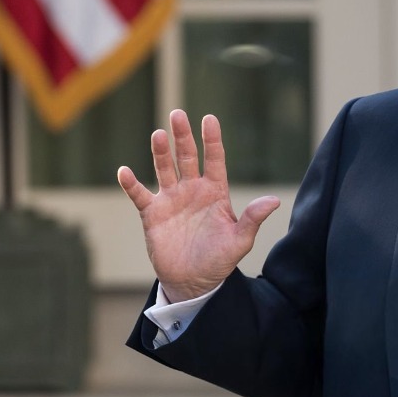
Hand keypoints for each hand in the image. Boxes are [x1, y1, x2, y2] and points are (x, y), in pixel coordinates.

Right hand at [117, 110, 280, 302]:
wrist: (193, 281)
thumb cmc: (219, 260)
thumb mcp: (240, 241)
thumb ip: (252, 219)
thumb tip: (273, 201)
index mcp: (214, 192)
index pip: (214, 159)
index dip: (212, 140)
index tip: (209, 119)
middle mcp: (192, 189)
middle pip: (187, 156)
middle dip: (182, 136)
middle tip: (177, 115)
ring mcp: (171, 199)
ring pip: (164, 169)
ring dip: (160, 153)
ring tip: (158, 135)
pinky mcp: (152, 213)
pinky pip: (140, 194)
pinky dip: (131, 184)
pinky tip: (124, 171)